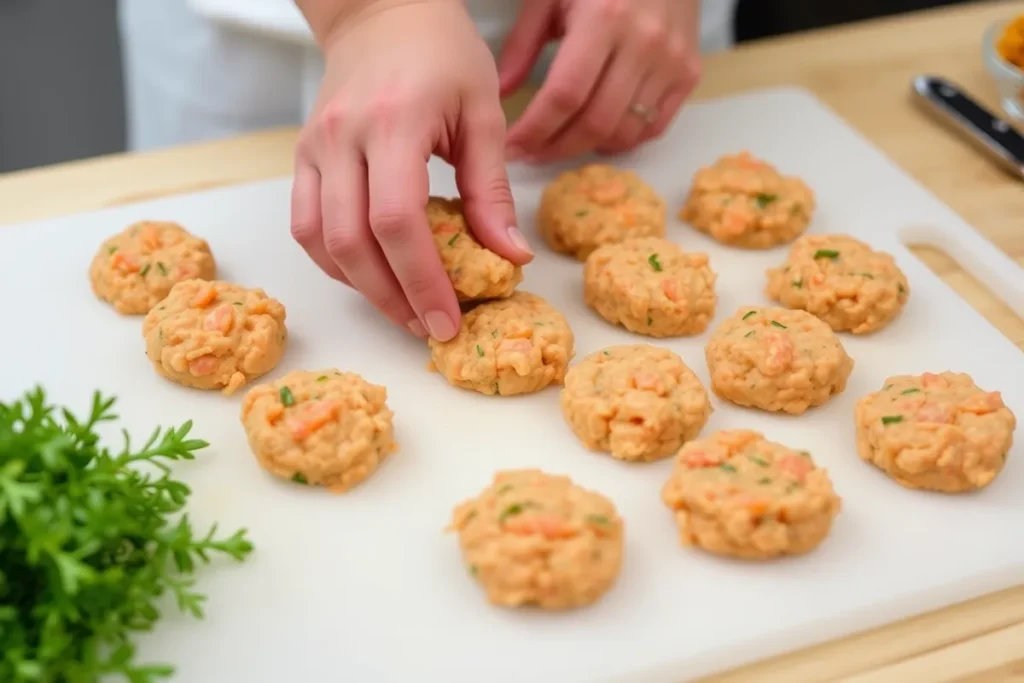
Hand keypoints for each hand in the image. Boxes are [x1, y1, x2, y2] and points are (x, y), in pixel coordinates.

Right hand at [290, 0, 532, 341]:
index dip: (421, 280)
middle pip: (352, 241)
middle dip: (392, 297)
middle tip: (430, 327)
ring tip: (404, 309)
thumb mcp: (483, 113)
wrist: (382, 13)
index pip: (398, 220)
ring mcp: (314, 147)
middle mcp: (342, 137)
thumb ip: (492, 190)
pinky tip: (371, 276)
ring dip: (361, 286)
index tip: (448, 320)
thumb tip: (511, 258)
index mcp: (394, 122)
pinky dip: (335, 261)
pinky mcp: (302, 156)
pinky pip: (305, 224)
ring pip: (320, 240)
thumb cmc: (442, 54)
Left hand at [498, 0, 701, 161]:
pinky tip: (598, 136)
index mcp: (604, 18)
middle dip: (556, 148)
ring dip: (587, 148)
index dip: (534, 130)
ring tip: (560, 144)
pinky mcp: (689, 73)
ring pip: (625, 131)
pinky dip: (624, 140)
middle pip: (596, 122)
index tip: (511, 147)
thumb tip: (500, 93)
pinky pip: (654, 127)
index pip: (564, 95)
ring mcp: (672, 61)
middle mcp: (644, 43)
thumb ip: (524, 43)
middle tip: (532, 153)